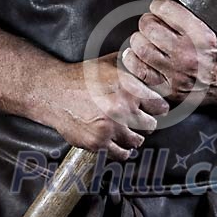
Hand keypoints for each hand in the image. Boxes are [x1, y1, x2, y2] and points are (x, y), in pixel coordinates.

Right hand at [33, 52, 168, 159]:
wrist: (55, 93)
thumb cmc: (82, 77)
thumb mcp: (109, 63)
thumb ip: (133, 65)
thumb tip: (151, 64)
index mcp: (129, 88)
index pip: (161, 106)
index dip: (158, 107)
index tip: (155, 109)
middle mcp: (122, 109)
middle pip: (151, 125)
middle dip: (146, 121)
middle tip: (139, 119)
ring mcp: (110, 128)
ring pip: (138, 141)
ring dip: (135, 136)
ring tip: (127, 130)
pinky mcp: (98, 142)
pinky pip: (121, 154)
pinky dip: (123, 150)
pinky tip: (120, 143)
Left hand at [122, 0, 216, 103]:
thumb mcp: (211, 21)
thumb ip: (180, 1)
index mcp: (203, 35)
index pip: (163, 8)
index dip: (160, 5)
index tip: (162, 8)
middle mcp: (189, 57)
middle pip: (148, 27)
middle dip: (149, 22)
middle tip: (154, 24)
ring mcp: (178, 76)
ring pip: (140, 48)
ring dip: (140, 40)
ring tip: (148, 39)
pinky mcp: (169, 91)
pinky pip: (139, 72)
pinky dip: (135, 61)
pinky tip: (141, 56)